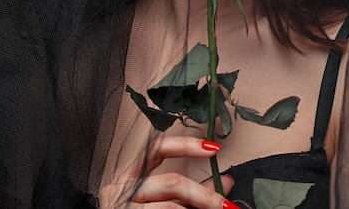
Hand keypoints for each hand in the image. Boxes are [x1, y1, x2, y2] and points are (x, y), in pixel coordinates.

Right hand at [98, 136, 236, 207]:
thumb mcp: (163, 199)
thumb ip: (193, 191)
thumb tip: (227, 182)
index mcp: (130, 172)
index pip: (158, 148)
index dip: (186, 145)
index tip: (214, 148)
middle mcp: (121, 187)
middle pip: (171, 183)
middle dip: (204, 195)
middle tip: (227, 205)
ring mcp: (121, 207)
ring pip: (169, 207)